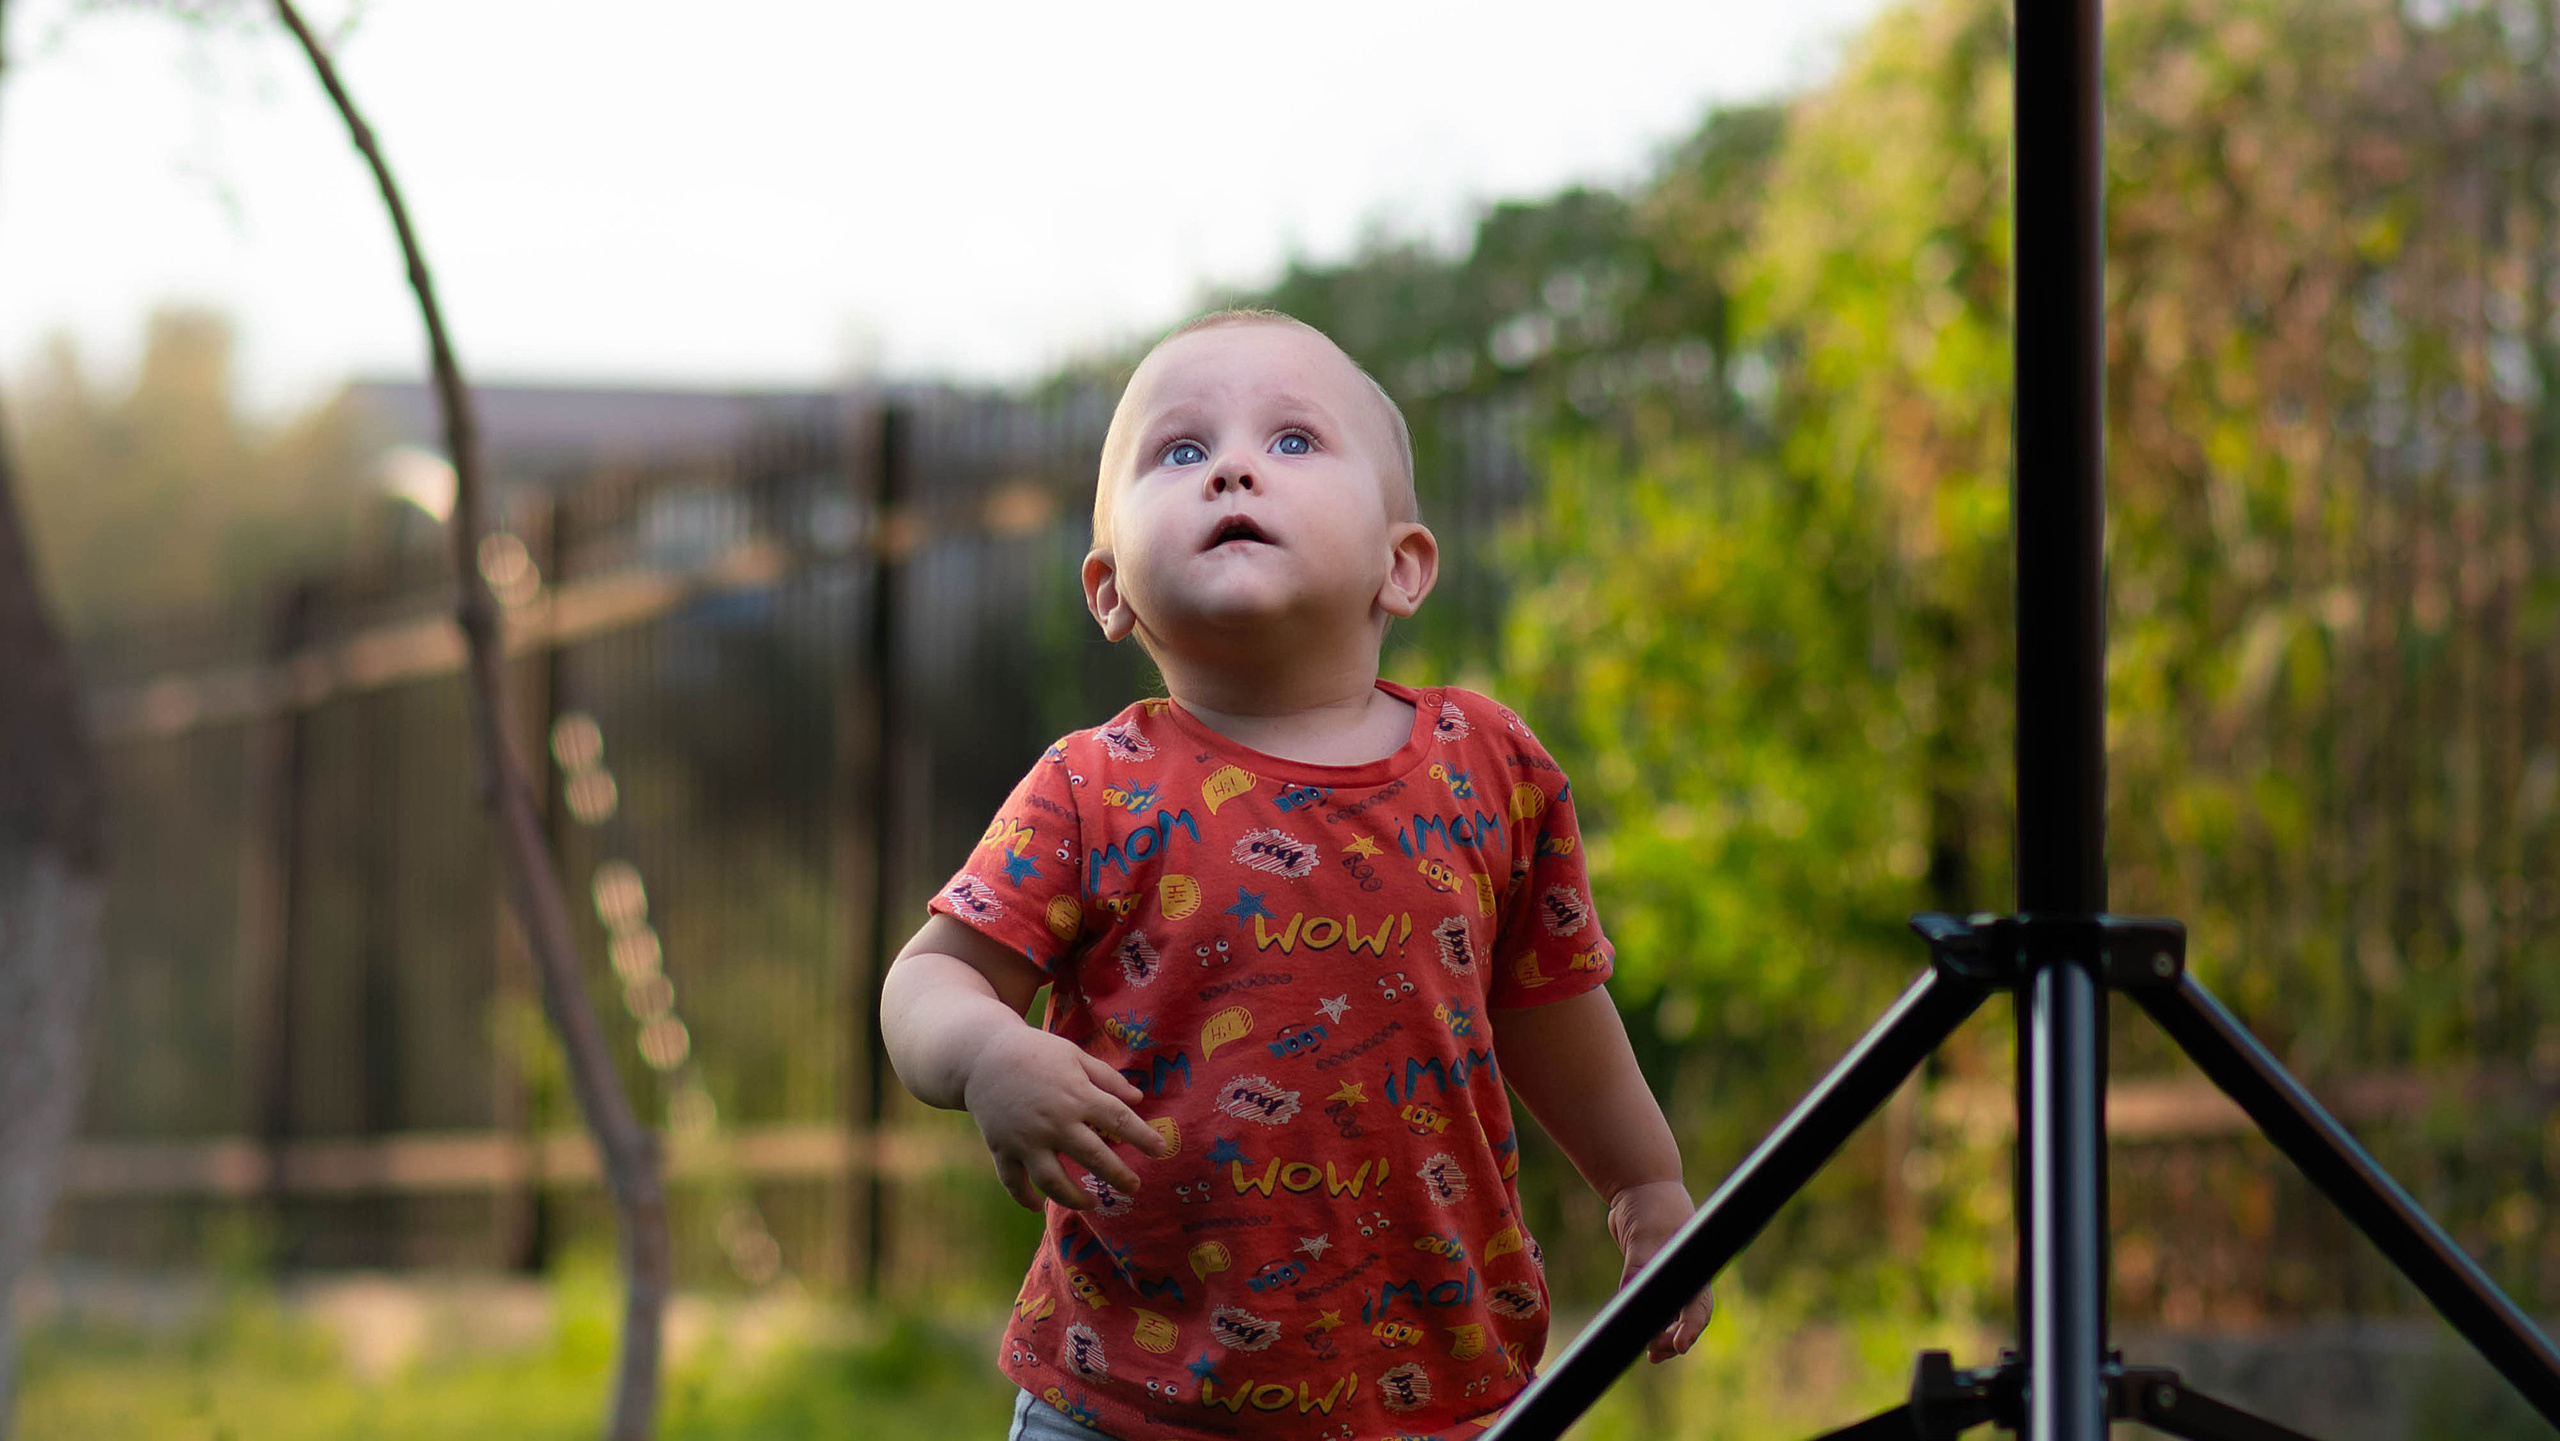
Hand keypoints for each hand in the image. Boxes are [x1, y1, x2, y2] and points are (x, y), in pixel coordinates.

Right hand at [962, 1026, 1169, 1210]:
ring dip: (1074, 1198)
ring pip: (1053, 1181)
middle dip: (1118, 1176)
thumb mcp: (1075, 1056)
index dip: (1143, 1137)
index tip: (1161, 1150)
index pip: (1118, 1120)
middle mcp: (1054, 1122)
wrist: (982, 1056)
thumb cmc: (1036, 1053)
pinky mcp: (1002, 1148)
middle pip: (1093, 1157)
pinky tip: (1037, 1207)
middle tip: (1134, 1187)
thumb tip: (1138, 1100)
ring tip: (1092, 1204)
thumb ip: (1107, 1078)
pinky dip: (1024, 1198)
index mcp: (1076, 1095)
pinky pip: (1013, 1181)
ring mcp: (1026, 1139)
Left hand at [1609, 1178, 1711, 1361]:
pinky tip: (1638, 1335)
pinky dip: (1648, 1321)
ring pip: (1671, 1317)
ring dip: (1661, 1336)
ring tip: (1650, 1353)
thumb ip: (1637, 1265)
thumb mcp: (1644, 1235)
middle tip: (1653, 1352)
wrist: (1639, 1187)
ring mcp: (1671, 1278)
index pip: (1698, 1307)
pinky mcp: (1652, 1276)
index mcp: (1694, 1268)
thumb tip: (1628, 1293)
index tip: (1680, 1346)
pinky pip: (1654, 1306)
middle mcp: (1687, 1277)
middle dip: (1673, 1340)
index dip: (1690, 1329)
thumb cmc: (1650, 1208)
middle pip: (1686, 1319)